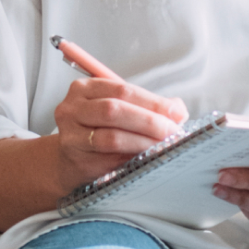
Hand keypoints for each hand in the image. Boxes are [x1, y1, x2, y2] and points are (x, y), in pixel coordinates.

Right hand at [53, 78, 187, 192]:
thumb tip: (178, 110)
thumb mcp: (118, 109)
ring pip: (112, 137)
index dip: (152, 102)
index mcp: (84, 88)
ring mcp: (70, 136)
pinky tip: (147, 159)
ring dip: (144, 142)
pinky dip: (132, 159)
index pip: (123, 90)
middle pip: (114, 110)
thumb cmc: (98, 130)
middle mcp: (72, 109)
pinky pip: (109, 160)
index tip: (177, 113)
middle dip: (150, 122)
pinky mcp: (76, 160)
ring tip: (164, 146)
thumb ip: (147, 105)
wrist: (69, 160)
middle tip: (173, 131)